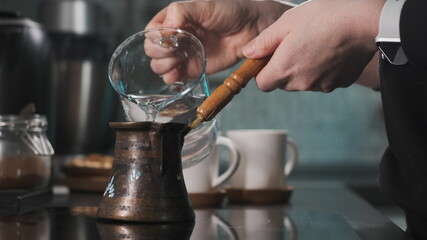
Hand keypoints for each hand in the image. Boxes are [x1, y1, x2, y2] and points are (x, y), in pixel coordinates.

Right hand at [146, 0, 292, 82]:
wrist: (251, 30)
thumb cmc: (229, 11)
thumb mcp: (204, 5)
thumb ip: (181, 12)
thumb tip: (165, 27)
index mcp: (174, 19)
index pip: (151, 31)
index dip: (155, 38)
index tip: (170, 40)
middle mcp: (175, 37)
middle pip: (152, 50)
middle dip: (159, 54)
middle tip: (176, 52)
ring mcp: (183, 54)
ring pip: (159, 65)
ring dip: (164, 67)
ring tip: (178, 63)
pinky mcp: (193, 68)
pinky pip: (175, 77)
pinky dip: (172, 79)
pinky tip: (177, 76)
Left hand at [242, 0, 385, 91]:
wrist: (365, 22)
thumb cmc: (324, 17)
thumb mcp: (287, 22)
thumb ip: (264, 41)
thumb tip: (248, 53)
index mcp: (284, 69)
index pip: (262, 84)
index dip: (263, 71)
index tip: (270, 57)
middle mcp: (301, 83)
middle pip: (282, 83)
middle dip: (284, 68)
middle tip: (294, 45)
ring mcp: (321, 86)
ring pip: (302, 82)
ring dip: (303, 69)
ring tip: (315, 45)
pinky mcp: (338, 84)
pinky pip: (322, 80)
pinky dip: (322, 70)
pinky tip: (330, 51)